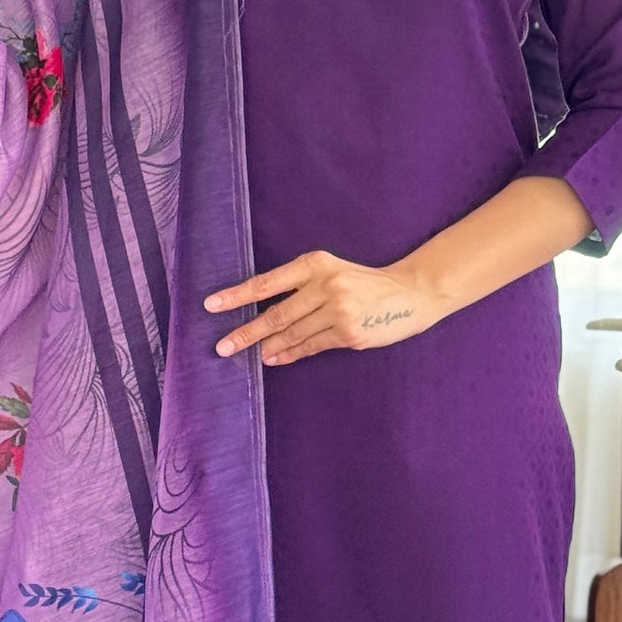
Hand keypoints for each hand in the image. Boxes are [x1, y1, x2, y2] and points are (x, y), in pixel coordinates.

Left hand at [203, 249, 442, 365]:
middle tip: (222, 346)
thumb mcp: (332, 270)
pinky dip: (289, 354)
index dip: (238, 295)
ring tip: (246, 353)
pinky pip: (311, 347)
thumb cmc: (364, 282)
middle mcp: (325, 285)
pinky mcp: (349, 334)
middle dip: (246, 331)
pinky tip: (273, 358)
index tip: (211, 305)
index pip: (268, 282)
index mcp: (316, 264)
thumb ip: (301, 284)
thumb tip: (262, 310)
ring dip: (266, 346)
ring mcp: (338, 311)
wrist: (410, 293)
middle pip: (276, 313)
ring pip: (292, 334)